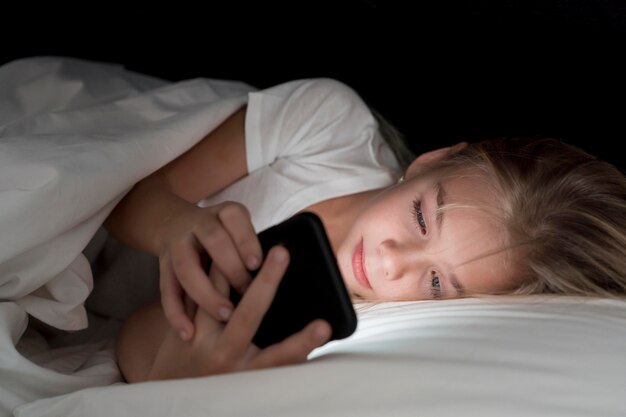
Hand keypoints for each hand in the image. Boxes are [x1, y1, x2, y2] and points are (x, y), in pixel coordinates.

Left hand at [147, 246, 331, 379]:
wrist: (174, 388)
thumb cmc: (227, 377)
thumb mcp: (252, 374)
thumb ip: (276, 353)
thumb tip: (315, 328)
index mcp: (248, 370)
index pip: (282, 357)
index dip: (304, 341)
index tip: (324, 326)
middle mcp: (224, 354)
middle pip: (248, 314)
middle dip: (268, 280)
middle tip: (283, 253)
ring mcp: (200, 338)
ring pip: (216, 292)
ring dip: (232, 264)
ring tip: (250, 241)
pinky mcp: (183, 323)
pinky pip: (196, 290)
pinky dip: (210, 269)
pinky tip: (221, 247)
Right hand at [158, 201, 262, 340]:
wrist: (174, 223)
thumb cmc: (224, 234)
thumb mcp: (239, 228)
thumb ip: (251, 246)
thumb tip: (272, 274)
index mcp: (224, 212)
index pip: (234, 218)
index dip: (245, 241)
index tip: (256, 264)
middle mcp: (198, 223)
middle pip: (213, 240)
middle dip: (230, 267)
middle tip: (247, 292)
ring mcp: (177, 245)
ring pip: (187, 268)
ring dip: (206, 292)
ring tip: (225, 315)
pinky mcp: (163, 267)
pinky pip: (167, 290)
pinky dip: (176, 313)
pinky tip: (188, 332)